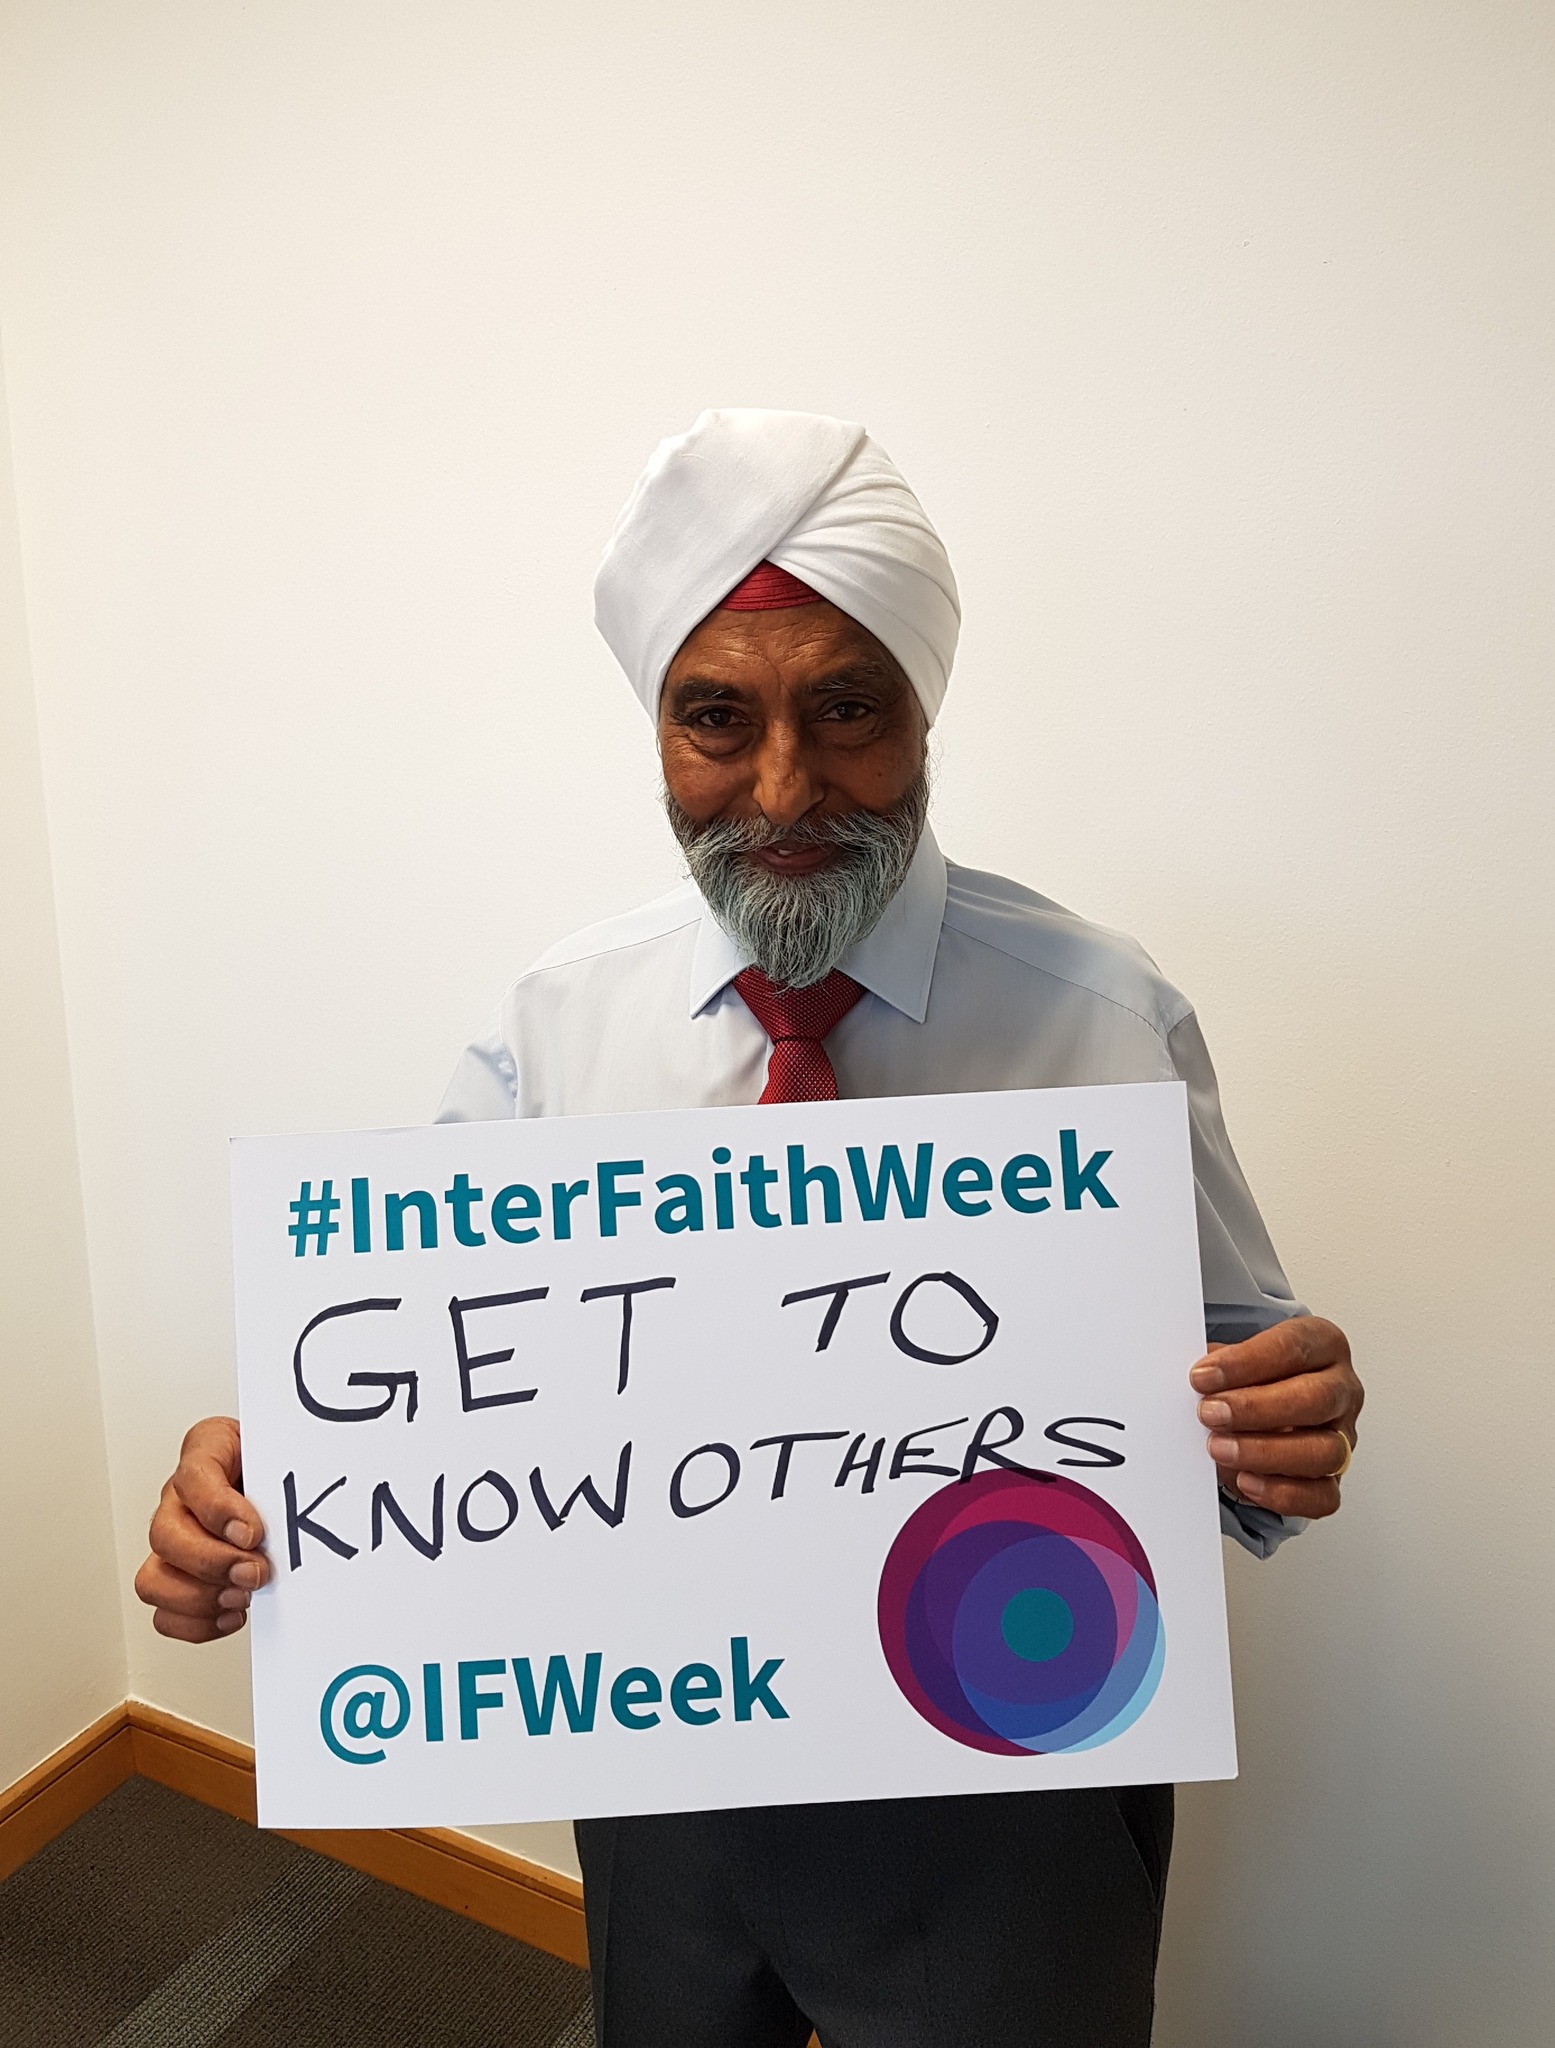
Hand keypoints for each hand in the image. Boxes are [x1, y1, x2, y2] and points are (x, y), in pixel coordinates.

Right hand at [134, 1417, 269, 1640]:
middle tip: (255, 1572)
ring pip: (153, 1579)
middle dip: (213, 1563)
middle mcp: (179, 1498)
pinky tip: (232, 1614)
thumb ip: (282, 1470)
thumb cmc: (275, 1461)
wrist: (279, 1474)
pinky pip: (164, 1613)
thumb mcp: (282, 1447)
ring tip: (242, 1596)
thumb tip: (291, 1516)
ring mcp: (173, 1539)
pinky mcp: (177, 1576)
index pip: (193, 1476)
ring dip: (201, 1598)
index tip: (253, 1532)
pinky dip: (197, 1623)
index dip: (218, 1511)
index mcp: (206, 1451)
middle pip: (164, 1535)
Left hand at [1190, 1316, 1362, 1519]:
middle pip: (1316, 1399)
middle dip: (1256, 1409)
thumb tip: (1196, 1377)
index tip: (1203, 1375)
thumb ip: (1221, 1364)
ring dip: (1265, 1453)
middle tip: (1210, 1413)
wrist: (1266, 1410)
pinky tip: (1245, 1481)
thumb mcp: (1238, 1357)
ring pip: (1325, 1451)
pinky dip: (1282, 1493)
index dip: (1246, 1362)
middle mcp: (1341, 1389)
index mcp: (1323, 1345)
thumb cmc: (1255, 1377)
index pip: (1293, 1348)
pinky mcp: (1334, 1479)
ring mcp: (1343, 1437)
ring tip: (1218, 1449)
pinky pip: (1322, 1496)